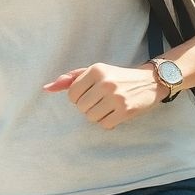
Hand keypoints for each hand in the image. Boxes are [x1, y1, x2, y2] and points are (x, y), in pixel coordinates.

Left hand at [42, 63, 164, 129]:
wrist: (148, 81)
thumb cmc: (116, 77)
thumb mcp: (94, 72)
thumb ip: (69, 79)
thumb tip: (46, 88)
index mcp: (95, 70)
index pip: (72, 94)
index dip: (78, 98)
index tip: (90, 94)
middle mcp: (105, 82)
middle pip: (81, 107)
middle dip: (88, 107)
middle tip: (100, 100)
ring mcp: (116, 97)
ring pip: (91, 117)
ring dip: (97, 115)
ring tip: (108, 106)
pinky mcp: (125, 110)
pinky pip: (104, 124)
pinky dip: (108, 122)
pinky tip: (116, 113)